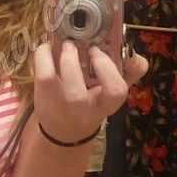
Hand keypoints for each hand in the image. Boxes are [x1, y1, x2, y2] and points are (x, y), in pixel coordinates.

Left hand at [33, 42, 147, 142]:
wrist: (63, 131)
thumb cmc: (89, 104)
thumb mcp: (109, 92)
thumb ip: (126, 72)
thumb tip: (133, 53)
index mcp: (107, 104)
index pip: (118, 91)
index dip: (111, 69)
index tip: (98, 51)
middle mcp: (89, 109)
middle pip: (105, 92)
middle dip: (101, 64)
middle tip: (89, 46)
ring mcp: (67, 106)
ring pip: (74, 88)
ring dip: (70, 61)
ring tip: (66, 45)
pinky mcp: (45, 99)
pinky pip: (45, 77)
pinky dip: (43, 57)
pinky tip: (46, 49)